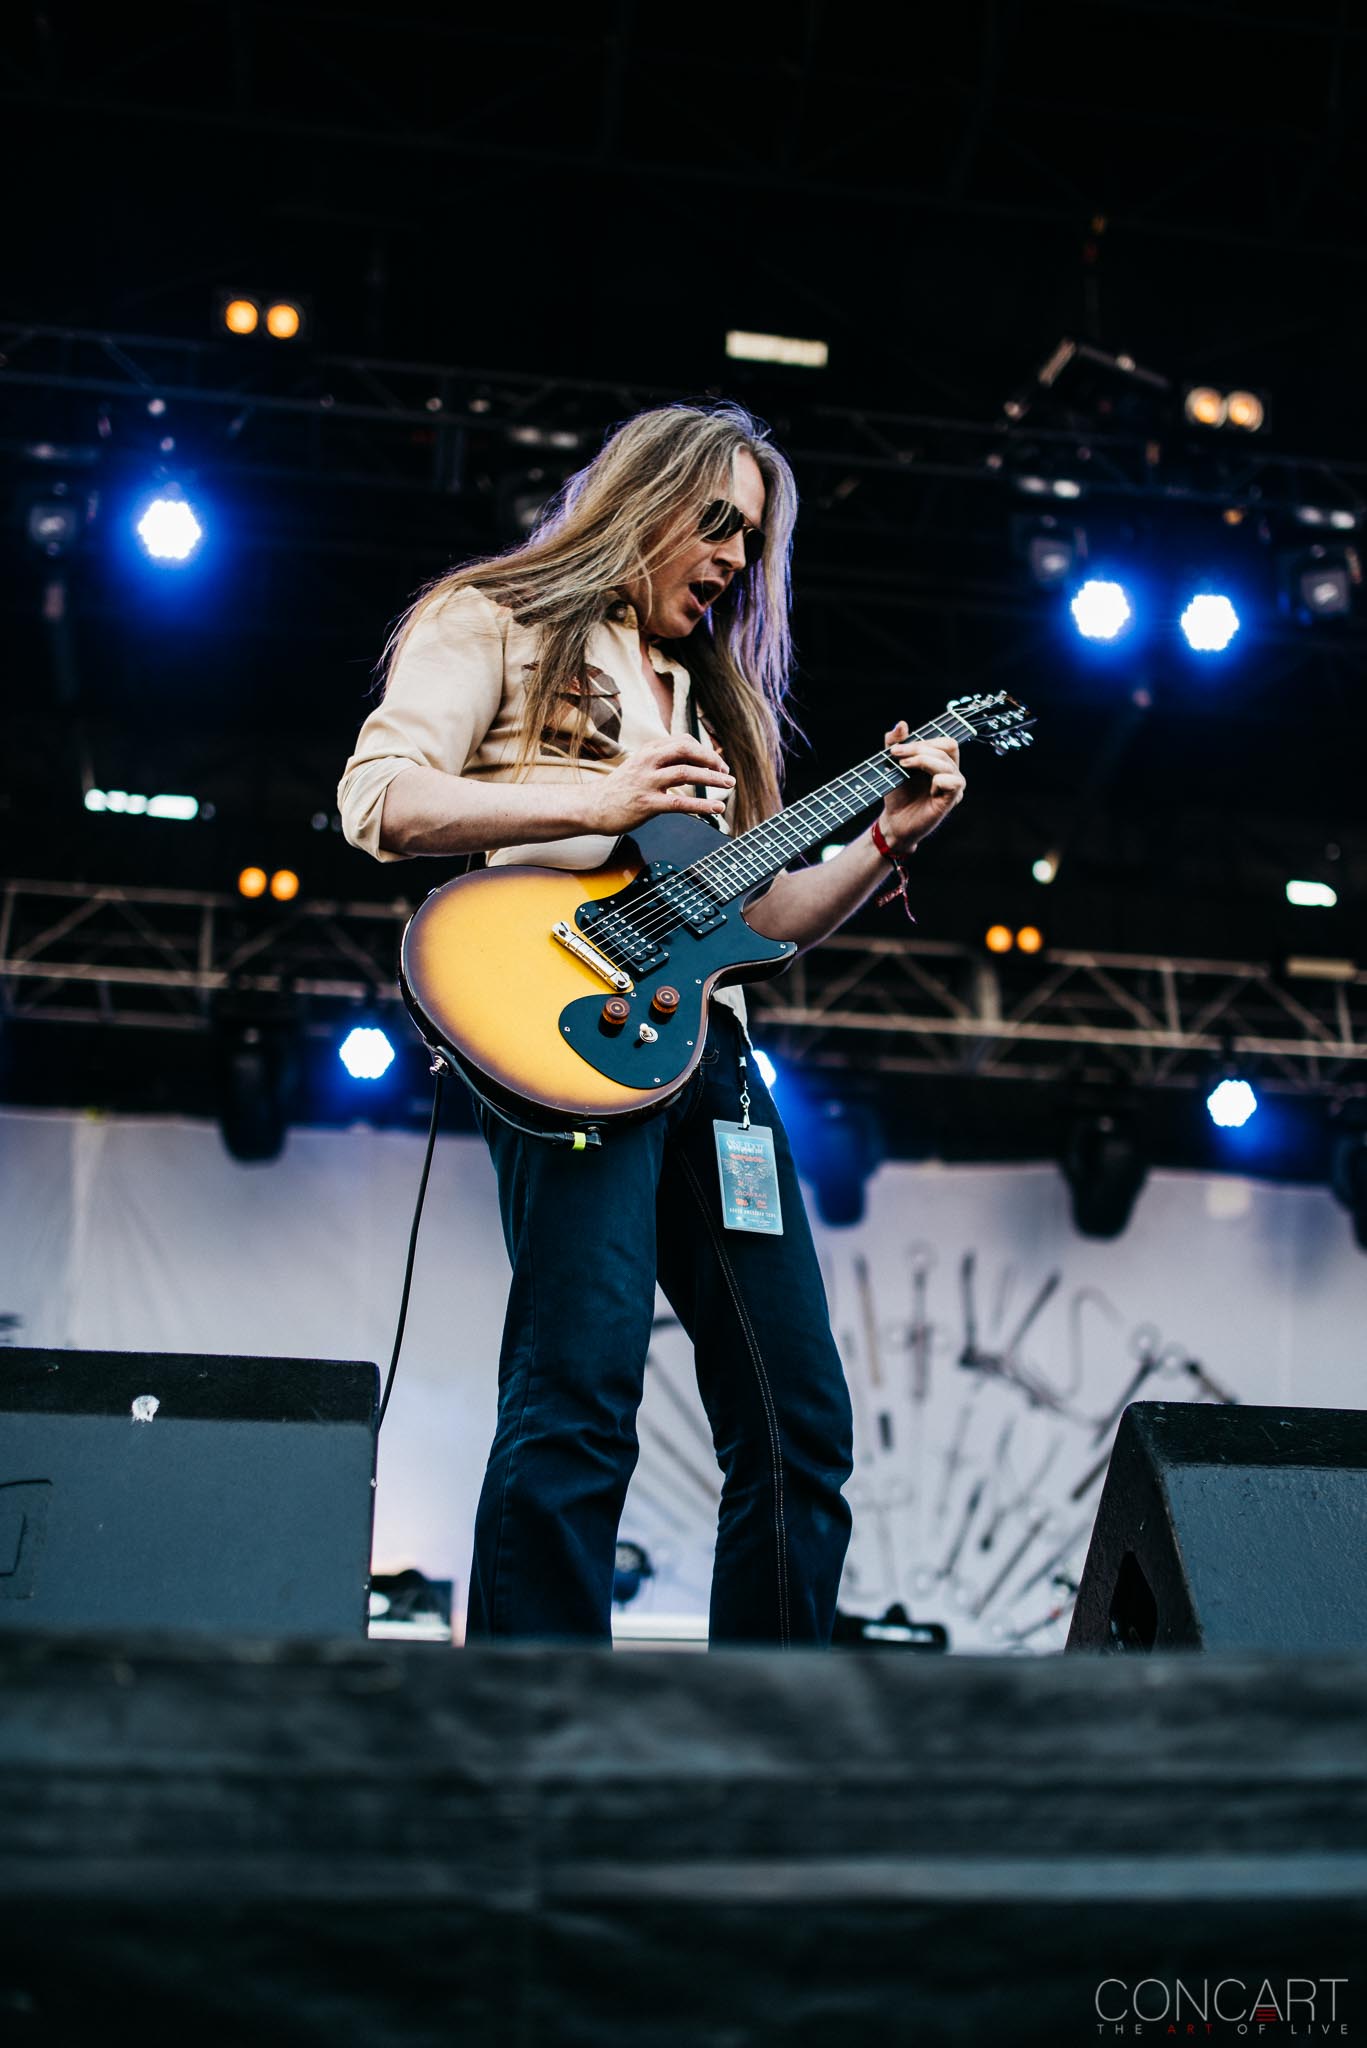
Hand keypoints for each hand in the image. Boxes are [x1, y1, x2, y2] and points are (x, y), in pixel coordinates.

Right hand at [581, 734, 734, 835]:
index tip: (718, 763)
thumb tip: (693, 762)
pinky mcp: (647, 804)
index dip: (704, 750)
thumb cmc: (620, 789)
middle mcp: (648, 761)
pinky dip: (702, 805)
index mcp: (648, 750)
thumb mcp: (640, 766)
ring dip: (712, 778)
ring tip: (729, 785)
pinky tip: (717, 808)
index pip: (683, 741)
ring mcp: (647, 782)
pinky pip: (680, 803)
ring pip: (686, 773)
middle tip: (726, 771)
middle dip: (711, 759)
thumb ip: (663, 761)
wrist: (592, 807)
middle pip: (686, 749)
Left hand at [878, 721, 965, 850]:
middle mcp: (952, 772)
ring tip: (903, 767)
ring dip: (923, 760)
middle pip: (948, 747)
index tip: (895, 748)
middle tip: (897, 754)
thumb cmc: (898, 794)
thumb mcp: (892, 764)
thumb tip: (901, 723)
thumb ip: (895, 743)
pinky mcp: (951, 800)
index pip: (944, 741)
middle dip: (921, 747)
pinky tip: (926, 789)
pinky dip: (937, 780)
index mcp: (942, 761)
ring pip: (947, 764)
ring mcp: (954, 786)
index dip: (922, 740)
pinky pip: (953, 782)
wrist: (894, 821)